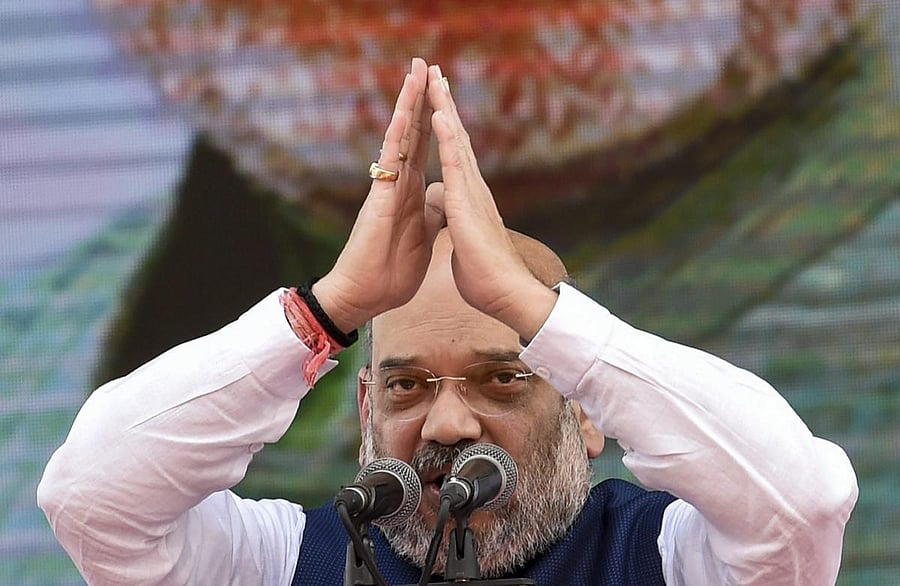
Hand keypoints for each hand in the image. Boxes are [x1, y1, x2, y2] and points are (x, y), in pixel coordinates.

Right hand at [313, 58, 444, 332]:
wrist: (366, 296)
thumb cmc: (390, 273)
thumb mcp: (423, 238)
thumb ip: (430, 215)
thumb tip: (441, 200)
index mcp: (413, 194)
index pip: (425, 148)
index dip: (434, 119)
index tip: (441, 90)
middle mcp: (400, 185)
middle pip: (413, 133)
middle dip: (420, 98)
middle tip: (424, 62)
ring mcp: (388, 190)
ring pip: (400, 139)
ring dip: (408, 105)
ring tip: (414, 72)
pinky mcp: (380, 202)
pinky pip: (389, 164)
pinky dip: (396, 138)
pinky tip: (403, 113)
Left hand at [426, 65, 556, 340]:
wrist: (506, 294)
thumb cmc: (487, 278)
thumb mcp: (465, 245)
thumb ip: (460, 225)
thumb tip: (455, 217)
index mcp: (470, 200)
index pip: (456, 155)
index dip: (447, 128)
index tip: (437, 101)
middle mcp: (474, 189)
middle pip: (458, 138)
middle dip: (445, 105)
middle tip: (436, 74)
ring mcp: (473, 192)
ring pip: (457, 141)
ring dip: (445, 107)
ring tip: (435, 78)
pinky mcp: (467, 202)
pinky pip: (454, 162)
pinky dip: (447, 135)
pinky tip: (438, 112)